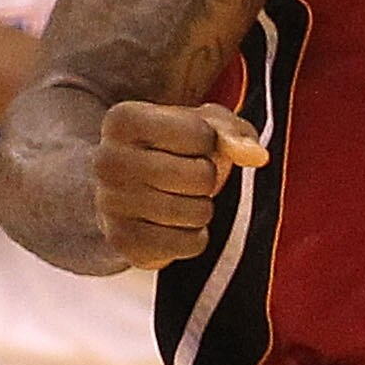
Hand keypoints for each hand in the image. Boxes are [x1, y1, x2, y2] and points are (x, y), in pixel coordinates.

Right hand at [95, 100, 267, 268]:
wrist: (123, 192)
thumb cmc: (169, 150)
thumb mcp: (200, 127)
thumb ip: (232, 133)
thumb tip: (257, 156)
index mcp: (122, 120)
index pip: (200, 134)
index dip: (209, 143)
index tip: (189, 146)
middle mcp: (107, 160)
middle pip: (200, 176)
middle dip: (209, 179)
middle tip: (188, 178)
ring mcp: (110, 204)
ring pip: (197, 212)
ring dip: (202, 209)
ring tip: (181, 200)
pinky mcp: (123, 242)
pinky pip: (189, 244)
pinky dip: (194, 238)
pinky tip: (175, 226)